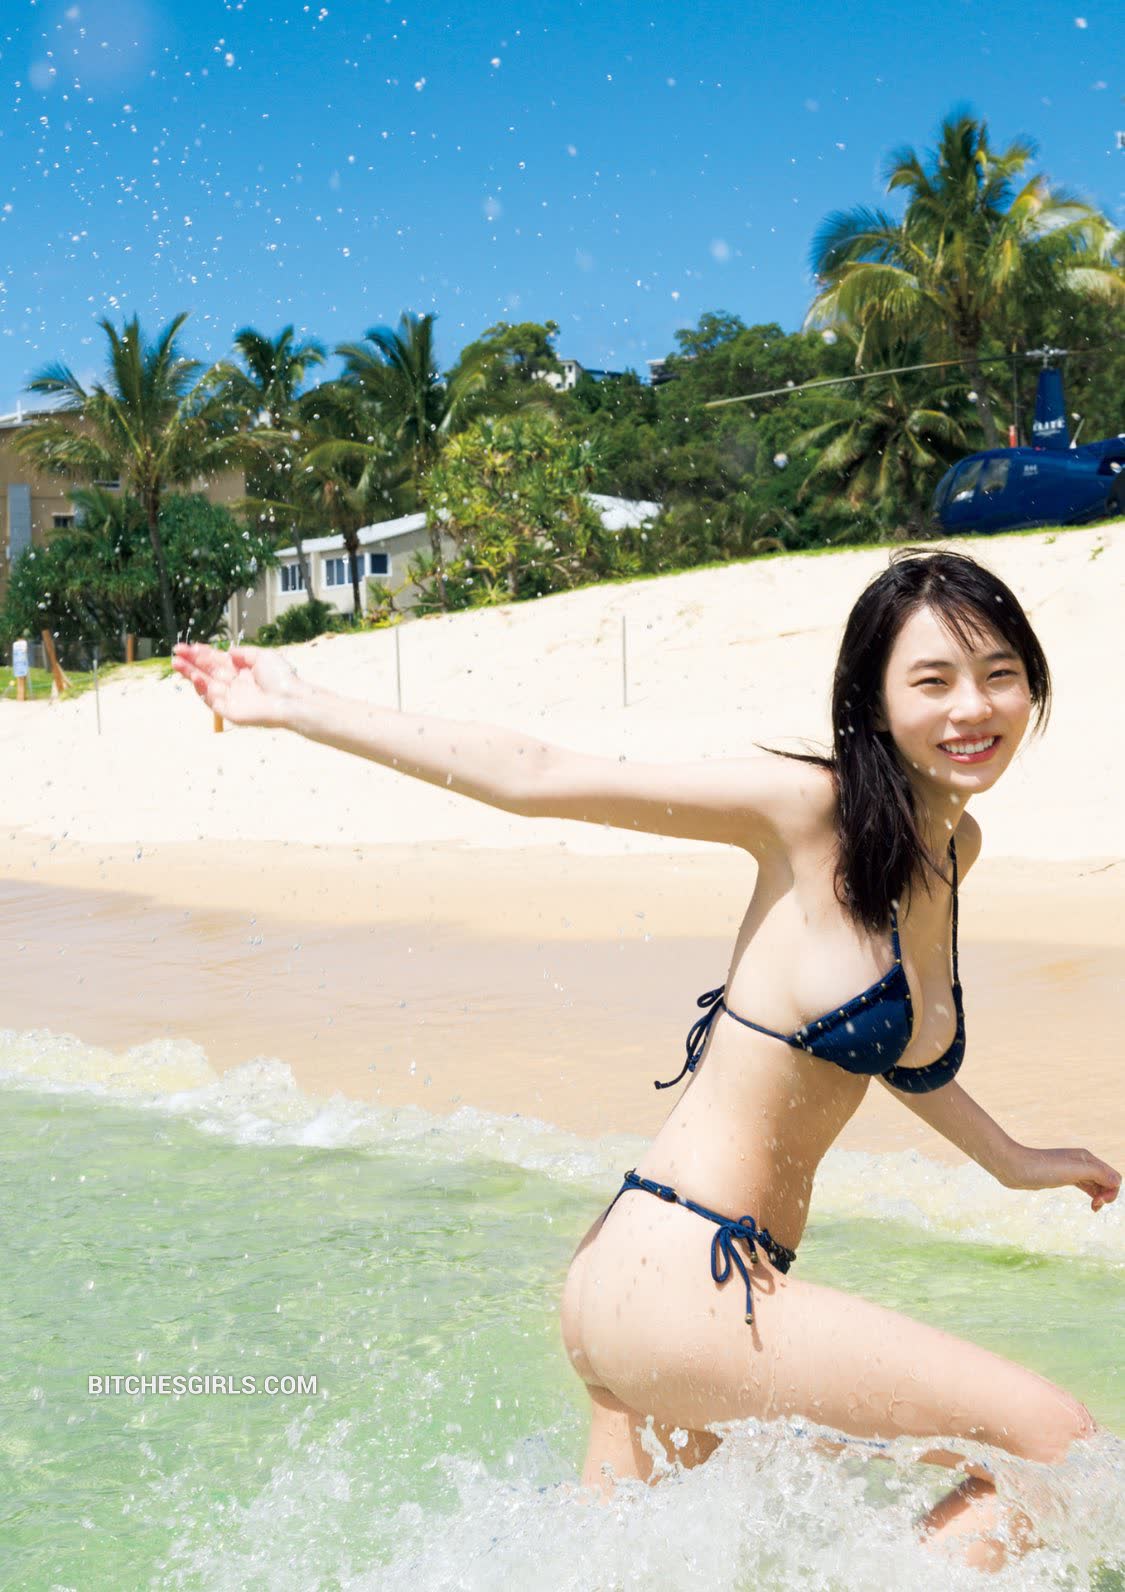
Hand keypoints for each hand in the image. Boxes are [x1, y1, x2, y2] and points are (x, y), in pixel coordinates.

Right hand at [171, 642, 309, 728]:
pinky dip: (201, 690)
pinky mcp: (229, 712)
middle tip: (176, 652)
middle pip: (207, 671)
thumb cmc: (281, 678)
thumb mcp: (263, 656)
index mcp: (242, 670)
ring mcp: (230, 698)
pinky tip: (195, 678)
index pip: (217, 661)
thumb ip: (243, 653)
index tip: (188, 646)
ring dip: (190, 674)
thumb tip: (227, 652)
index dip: (202, 653)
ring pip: (205, 684)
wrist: (290, 700)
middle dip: (191, 662)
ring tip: (176, 663)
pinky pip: (210, 700)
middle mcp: (234, 684)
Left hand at [1007, 1146, 1120, 1211]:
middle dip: (1107, 1194)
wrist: (1013, 1167)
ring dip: (1100, 1196)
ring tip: (1094, 1207)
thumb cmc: (1042, 1168)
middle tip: (1095, 1206)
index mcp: (1087, 1158)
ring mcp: (1072, 1170)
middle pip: (1107, 1180)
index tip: (1098, 1201)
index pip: (1113, 1176)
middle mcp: (1082, 1162)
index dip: (1112, 1191)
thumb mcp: (1073, 1171)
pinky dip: (1092, 1195)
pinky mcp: (1062, 1177)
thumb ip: (1097, 1173)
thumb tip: (1117, 1182)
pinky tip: (1091, 1204)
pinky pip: (1085, 1186)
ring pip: (1097, 1184)